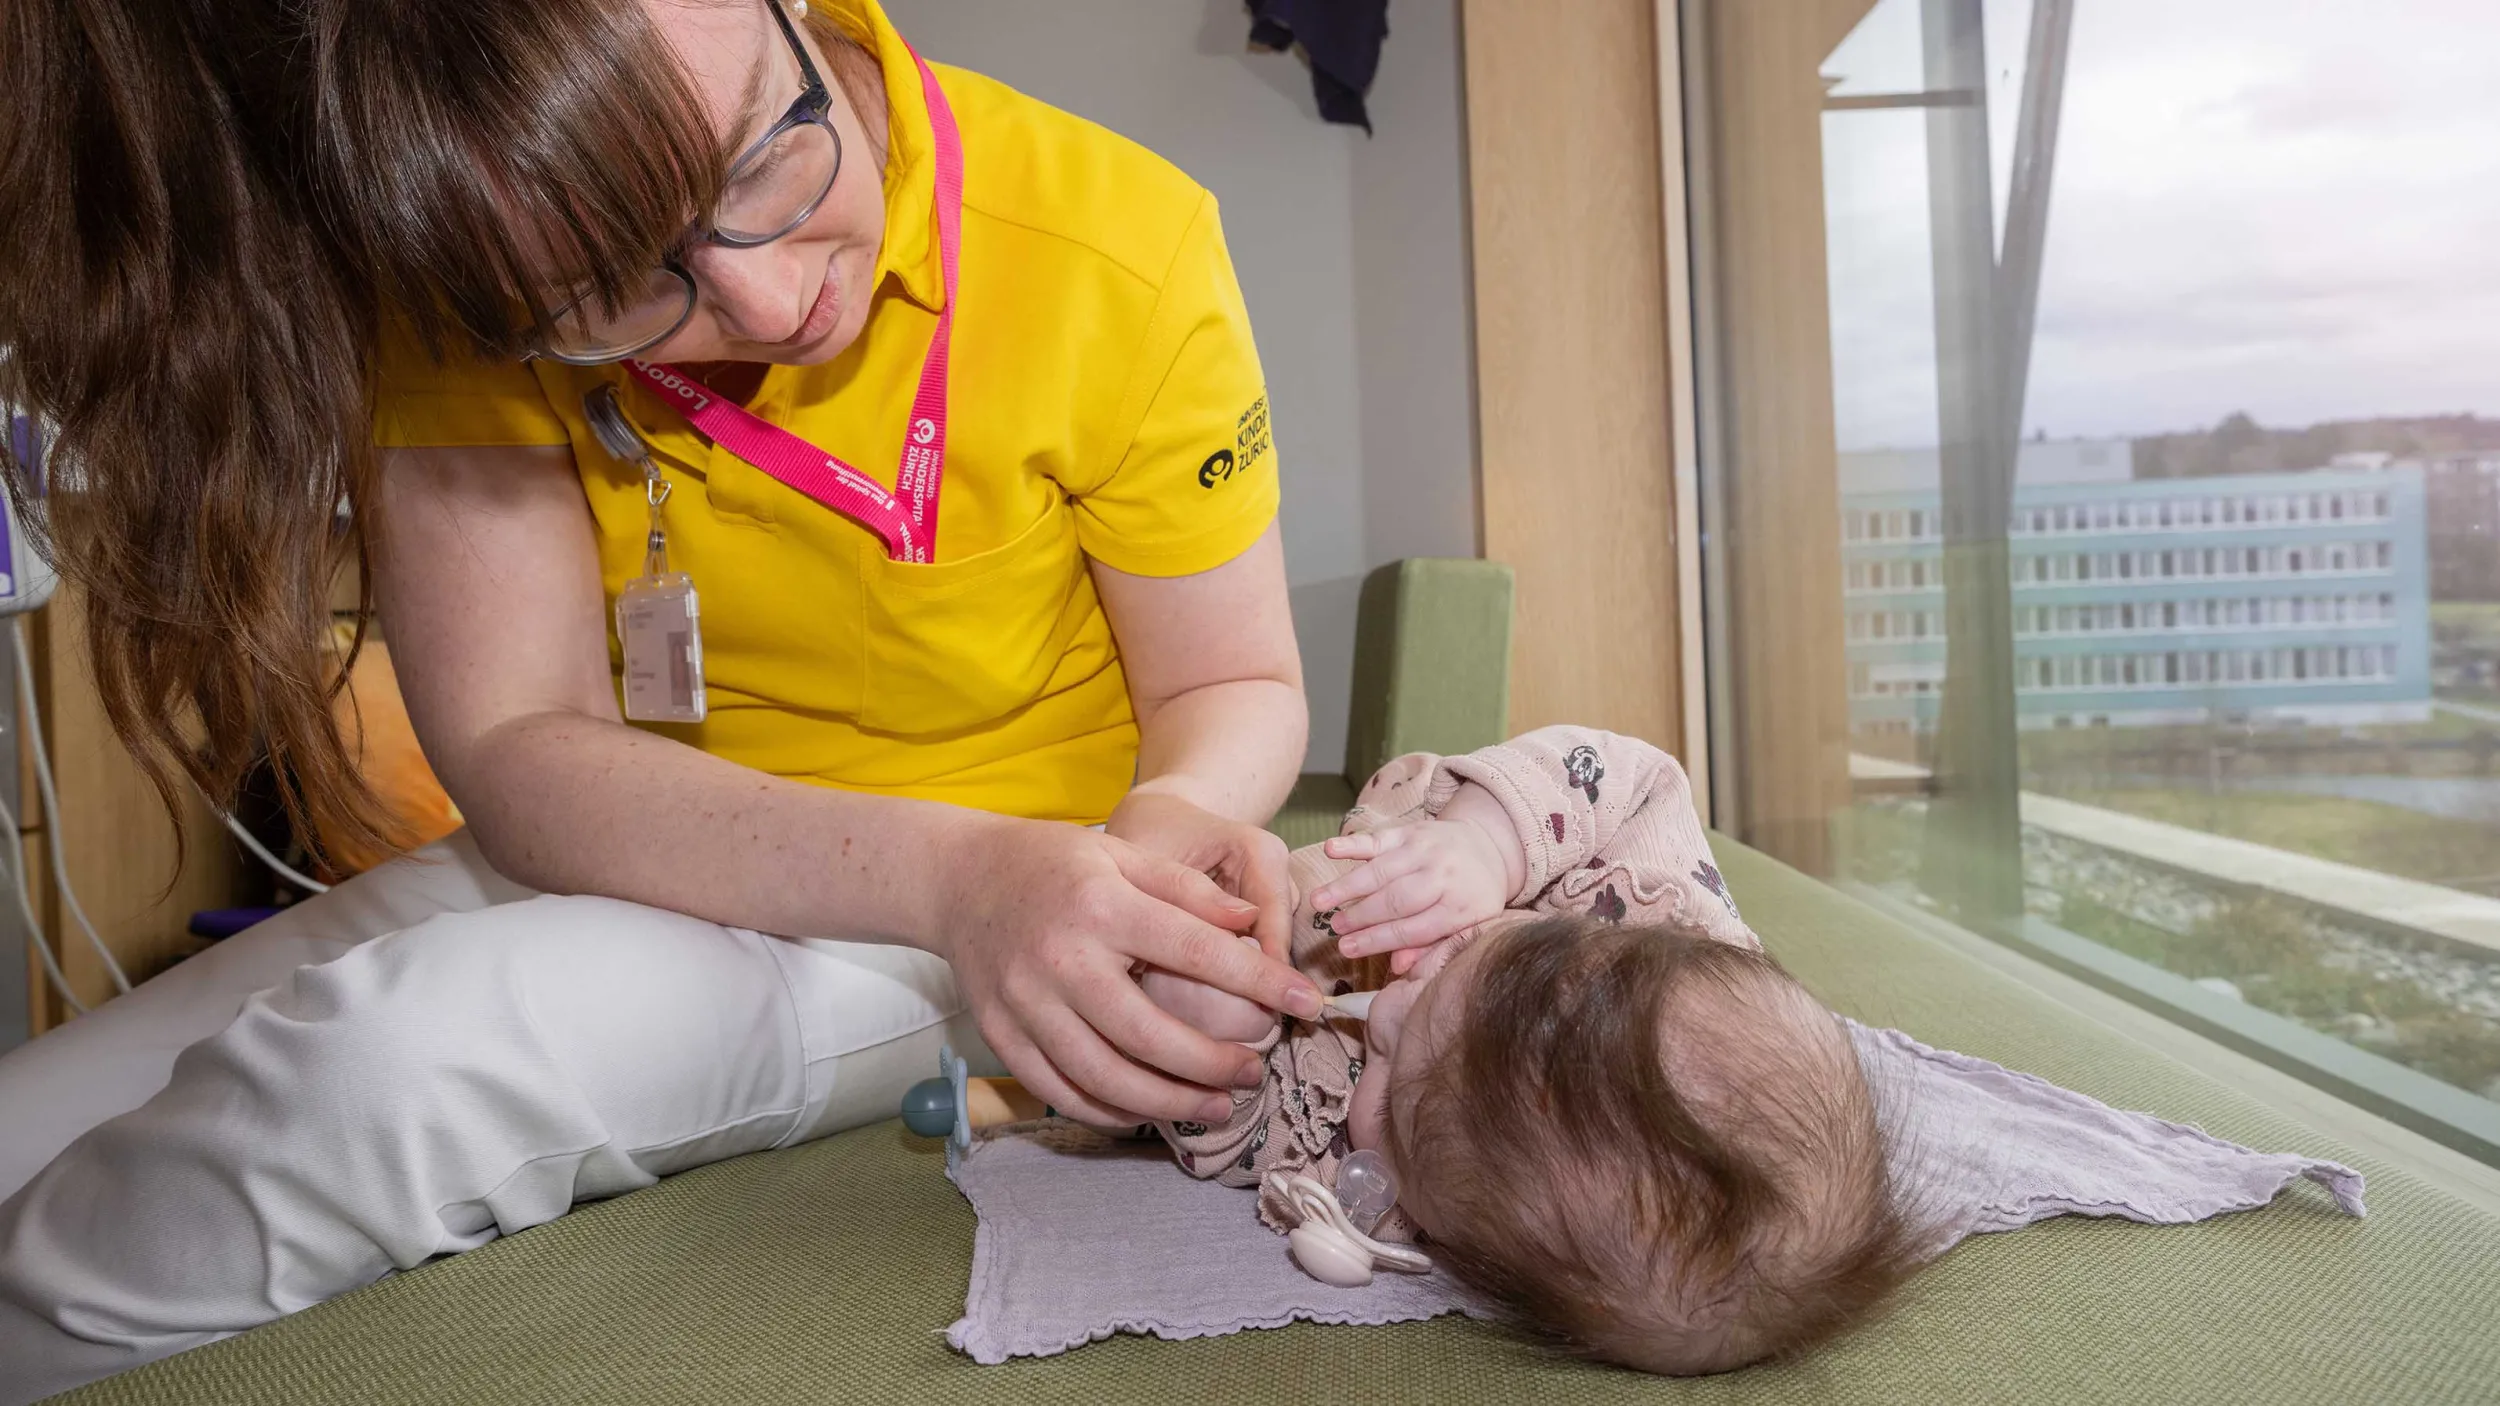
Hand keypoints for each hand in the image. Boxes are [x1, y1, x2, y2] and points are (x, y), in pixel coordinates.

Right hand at [935, 816, 1323, 1127]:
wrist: (959, 879)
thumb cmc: (1054, 862)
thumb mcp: (1124, 853)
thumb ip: (1189, 890)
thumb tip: (1252, 922)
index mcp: (1102, 907)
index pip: (1196, 952)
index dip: (1260, 981)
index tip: (1308, 1002)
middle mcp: (1061, 960)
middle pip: (1150, 1035)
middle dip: (1214, 1063)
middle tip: (1255, 1073)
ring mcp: (1025, 1005)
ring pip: (1105, 1078)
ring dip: (1170, 1102)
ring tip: (1218, 1105)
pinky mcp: (1001, 1036)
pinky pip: (1061, 1092)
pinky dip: (1109, 1112)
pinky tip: (1148, 1113)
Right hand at [1309, 785, 1522, 960]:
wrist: (1487, 845)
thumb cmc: (1470, 895)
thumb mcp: (1464, 926)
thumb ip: (1430, 946)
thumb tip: (1398, 968)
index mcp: (1460, 908)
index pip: (1413, 929)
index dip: (1377, 940)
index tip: (1347, 949)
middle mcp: (1443, 877)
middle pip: (1396, 900)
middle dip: (1360, 916)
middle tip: (1333, 929)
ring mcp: (1425, 850)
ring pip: (1381, 871)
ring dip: (1346, 886)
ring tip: (1319, 902)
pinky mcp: (1411, 831)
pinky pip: (1378, 838)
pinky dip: (1353, 844)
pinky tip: (1330, 850)